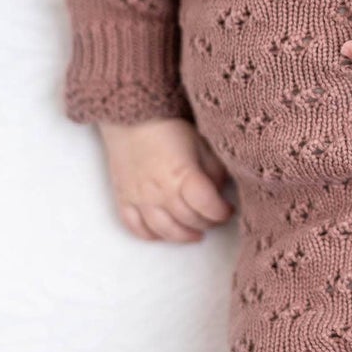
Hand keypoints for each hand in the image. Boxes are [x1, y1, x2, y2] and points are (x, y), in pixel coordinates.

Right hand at [96, 117, 235, 242]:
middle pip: (189, 221)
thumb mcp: (201, 142)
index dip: (222, 212)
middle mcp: (161, 192)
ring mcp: (140, 198)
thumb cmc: (167, 125)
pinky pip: (135, 227)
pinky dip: (150, 235)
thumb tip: (220, 191)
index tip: (227, 209)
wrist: (129, 115)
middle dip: (207, 222)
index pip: (209, 207)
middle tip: (213, 217)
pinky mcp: (123, 198)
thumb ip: (214, 169)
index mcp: (184, 176)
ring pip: (164, 231)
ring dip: (182, 236)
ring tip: (194, 234)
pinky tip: (163, 233)